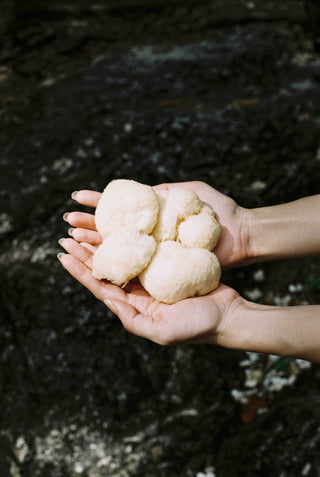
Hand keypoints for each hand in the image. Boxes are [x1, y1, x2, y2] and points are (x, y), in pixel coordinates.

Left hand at [58, 237, 240, 344]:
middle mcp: (139, 292)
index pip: (100, 286)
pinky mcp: (168, 265)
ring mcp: (153, 278)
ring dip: (103, 243)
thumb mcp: (162, 332)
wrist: (228, 315)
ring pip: (122, 257)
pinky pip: (145, 250)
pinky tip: (121, 226)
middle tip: (66, 235)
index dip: (80, 271)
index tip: (62, 254)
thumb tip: (107, 300)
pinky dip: (131, 239)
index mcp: (134, 308)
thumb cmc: (198, 327)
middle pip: (106, 269)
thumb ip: (133, 320)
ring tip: (85, 228)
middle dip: (85, 253)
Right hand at [64, 181, 249, 268]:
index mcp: (155, 218)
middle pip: (113, 232)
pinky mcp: (164, 270)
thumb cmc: (220, 211)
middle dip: (89, 226)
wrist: (242, 235)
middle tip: (67, 223)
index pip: (120, 210)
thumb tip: (141, 189)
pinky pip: (136, 269)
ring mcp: (156, 255)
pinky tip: (96, 261)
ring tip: (72, 239)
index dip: (98, 204)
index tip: (77, 198)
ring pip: (119, 251)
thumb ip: (164, 191)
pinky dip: (115, 265)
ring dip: (94, 244)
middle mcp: (152, 238)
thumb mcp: (190, 192)